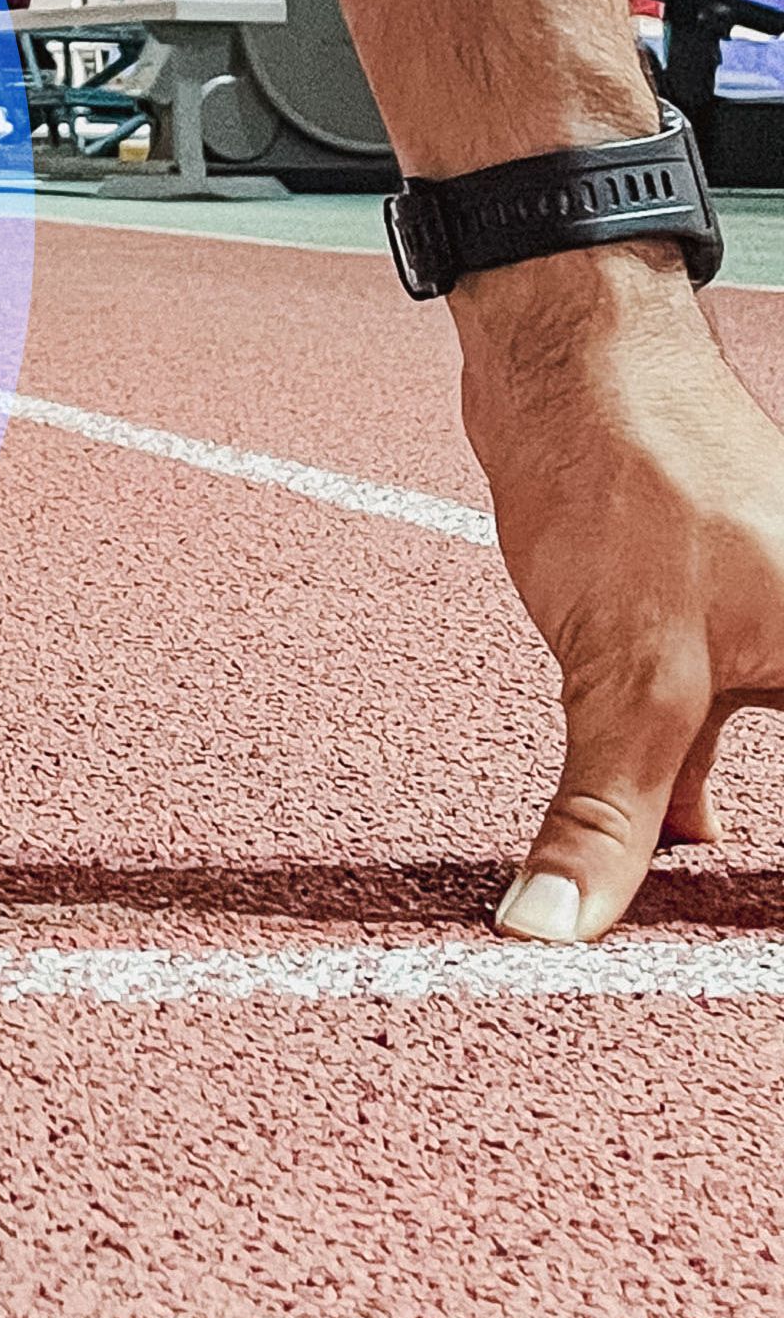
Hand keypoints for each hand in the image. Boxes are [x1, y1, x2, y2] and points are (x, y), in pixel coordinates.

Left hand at [457, 242, 783, 940]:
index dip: (766, 909)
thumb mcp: (632, 673)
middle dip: (748, 888)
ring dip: (699, 842)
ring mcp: (775, 645)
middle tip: (719, 962)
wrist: (571, 350)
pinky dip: (677, 798)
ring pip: (759, 777)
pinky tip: (659, 851)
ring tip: (688, 938)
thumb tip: (555, 926)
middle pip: (777, 824)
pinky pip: (712, 744)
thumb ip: (609, 812)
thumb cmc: (629, 477)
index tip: (743, 967)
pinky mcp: (710, 635)